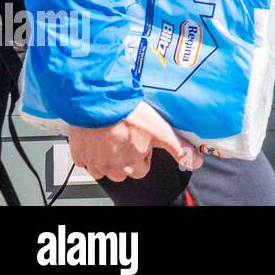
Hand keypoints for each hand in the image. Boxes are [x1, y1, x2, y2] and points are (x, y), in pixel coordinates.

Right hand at [67, 103, 202, 181]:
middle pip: (122, 171)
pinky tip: (98, 137)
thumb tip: (196, 162)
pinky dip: (91, 151)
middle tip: (127, 137)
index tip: (141, 142)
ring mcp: (93, 162)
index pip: (141, 170)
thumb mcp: (161, 131)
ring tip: (113, 136)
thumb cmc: (129, 115)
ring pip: (103, 168)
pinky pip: (86, 159)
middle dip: (126, 157)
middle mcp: (110, 169)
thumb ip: (179, 149)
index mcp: (130, 167)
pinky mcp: (79, 154)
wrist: (99, 103)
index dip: (143, 155)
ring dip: (108, 157)